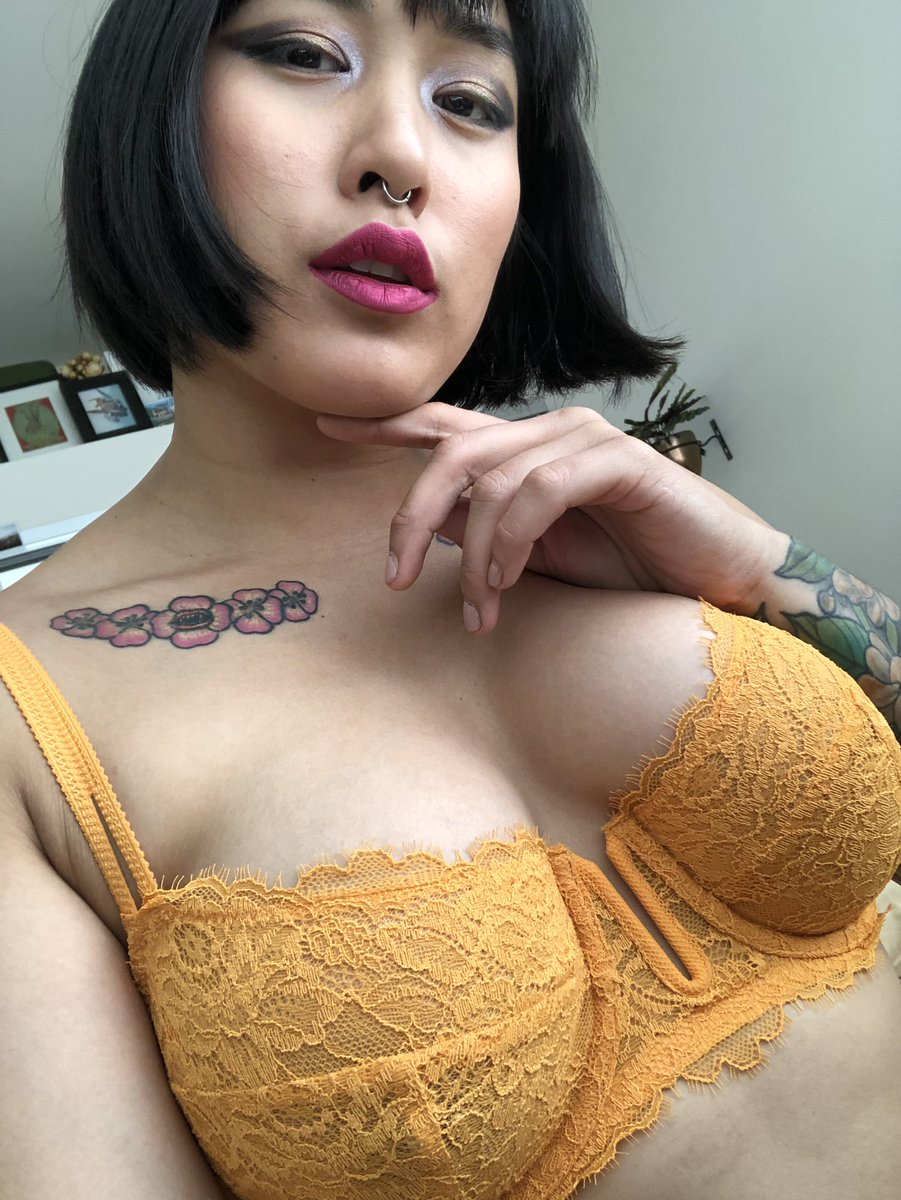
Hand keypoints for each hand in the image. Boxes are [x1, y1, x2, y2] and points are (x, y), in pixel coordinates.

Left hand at [316, 403, 785, 633]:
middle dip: (409, 517)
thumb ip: (485, 534)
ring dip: (473, 557)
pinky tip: (512, 580)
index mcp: (526, 452)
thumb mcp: (539, 559)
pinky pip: (539, 491)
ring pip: (491, 481)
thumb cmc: (630, 568)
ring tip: (481, 612)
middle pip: (451, 454)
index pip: (444, 426)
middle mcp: (550, 433)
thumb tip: (427, 526)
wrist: (717, 580)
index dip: (385, 424)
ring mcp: (584, 440)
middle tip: (391, 579)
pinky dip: (513, 540)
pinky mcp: (617, 461)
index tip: (327, 426)